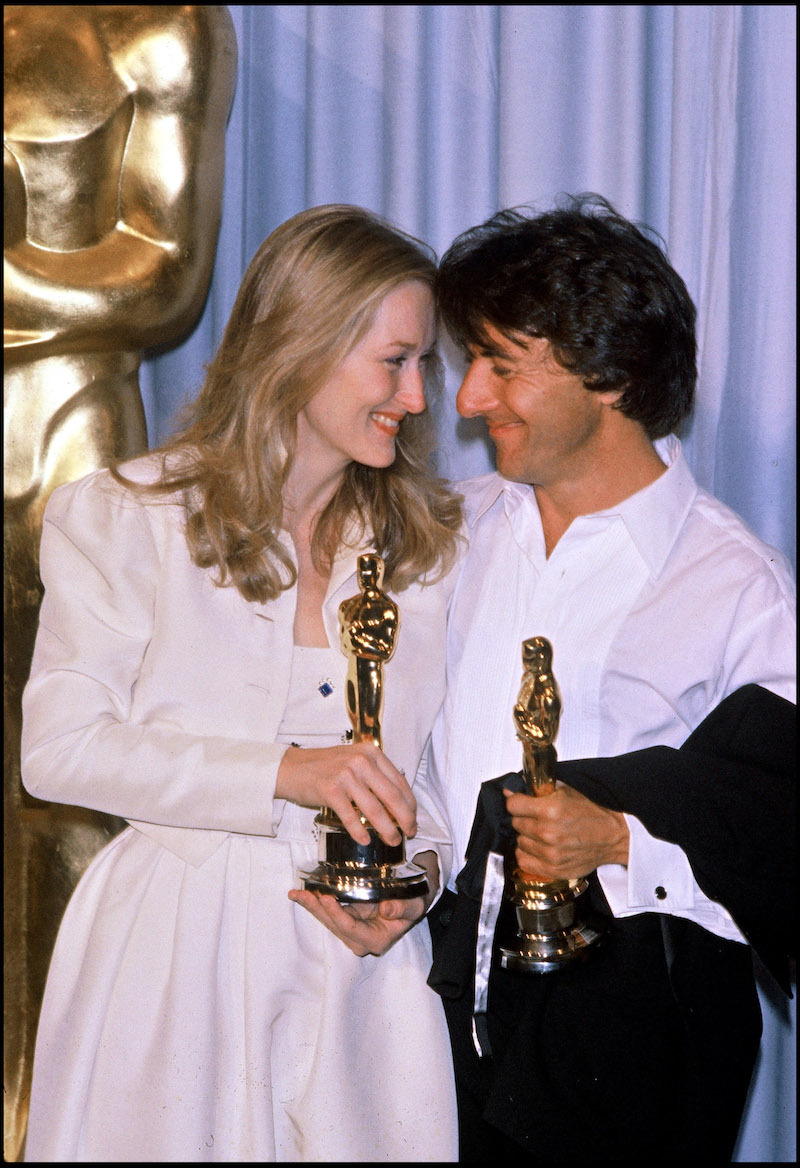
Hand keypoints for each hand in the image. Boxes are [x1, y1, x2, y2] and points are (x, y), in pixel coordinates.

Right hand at [276, 743, 415, 845]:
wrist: (291, 767)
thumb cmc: (325, 767)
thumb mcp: (354, 761)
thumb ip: (375, 776)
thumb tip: (398, 804)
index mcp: (371, 753)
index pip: (399, 781)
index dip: (410, 804)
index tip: (413, 818)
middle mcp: (361, 762)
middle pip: (392, 796)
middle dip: (405, 818)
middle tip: (410, 832)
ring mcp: (345, 775)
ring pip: (375, 809)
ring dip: (387, 829)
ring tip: (392, 840)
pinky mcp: (330, 790)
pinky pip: (351, 817)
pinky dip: (359, 831)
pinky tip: (365, 839)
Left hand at [288, 850, 438, 955]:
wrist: (412, 900)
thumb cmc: (414, 904)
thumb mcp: (414, 906)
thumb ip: (402, 909)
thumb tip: (386, 910)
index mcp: (376, 940)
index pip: (352, 929)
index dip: (337, 915)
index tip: (326, 898)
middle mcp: (360, 939)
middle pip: (334, 925)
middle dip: (317, 909)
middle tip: (302, 894)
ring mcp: (352, 929)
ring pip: (328, 919)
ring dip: (311, 905)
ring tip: (296, 893)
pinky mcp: (347, 918)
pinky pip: (329, 911)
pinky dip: (315, 902)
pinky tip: (302, 894)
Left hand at [505, 785, 628, 879]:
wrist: (614, 836)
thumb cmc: (593, 813)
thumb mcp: (567, 791)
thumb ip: (538, 790)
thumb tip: (509, 792)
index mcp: (550, 810)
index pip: (513, 805)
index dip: (517, 802)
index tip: (522, 803)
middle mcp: (548, 833)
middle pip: (516, 823)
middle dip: (525, 818)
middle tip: (539, 818)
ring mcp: (550, 854)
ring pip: (519, 842)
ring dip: (528, 837)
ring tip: (544, 833)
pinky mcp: (553, 869)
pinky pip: (523, 861)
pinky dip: (529, 854)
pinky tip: (540, 848)